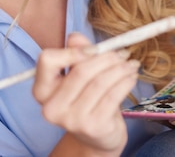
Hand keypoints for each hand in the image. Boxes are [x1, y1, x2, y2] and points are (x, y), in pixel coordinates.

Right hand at [33, 33, 139, 154]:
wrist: (97, 136)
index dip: (71, 51)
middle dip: (106, 58)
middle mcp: (52, 107)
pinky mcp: (92, 126)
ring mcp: (71, 120)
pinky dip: (126, 81)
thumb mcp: (80, 75)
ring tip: (131, 64)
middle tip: (123, 53)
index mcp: (42, 90)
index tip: (95, 49)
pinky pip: (113, 95)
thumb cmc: (88, 100)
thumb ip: (77, 53)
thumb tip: (75, 37)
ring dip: (121, 69)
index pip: (47, 60)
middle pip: (81, 70)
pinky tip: (132, 76)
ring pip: (100, 82)